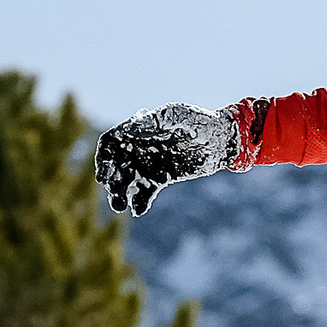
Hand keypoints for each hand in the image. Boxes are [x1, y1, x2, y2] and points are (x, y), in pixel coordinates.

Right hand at [95, 101, 248, 216]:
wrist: (223, 142)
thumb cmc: (202, 122)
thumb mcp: (179, 117)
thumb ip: (155, 123)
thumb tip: (130, 128)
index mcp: (139, 129)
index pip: (111, 143)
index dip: (103, 158)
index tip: (104, 176)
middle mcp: (139, 147)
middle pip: (115, 165)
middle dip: (110, 180)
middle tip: (114, 194)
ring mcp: (149, 163)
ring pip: (126, 181)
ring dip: (119, 194)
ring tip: (120, 206)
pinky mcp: (161, 179)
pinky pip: (145, 193)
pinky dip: (139, 202)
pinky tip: (139, 209)